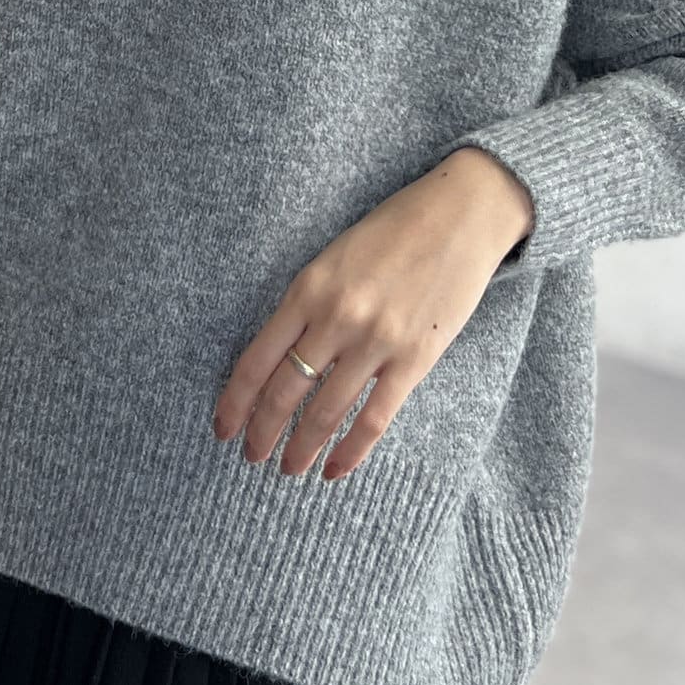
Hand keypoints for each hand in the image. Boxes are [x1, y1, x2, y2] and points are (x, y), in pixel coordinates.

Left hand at [211, 149, 534, 480]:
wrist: (461, 215)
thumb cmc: (395, 231)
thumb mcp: (334, 258)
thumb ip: (307, 305)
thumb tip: (281, 359)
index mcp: (308, 289)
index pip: (257, 360)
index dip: (235, 402)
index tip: (223, 428)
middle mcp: (336, 318)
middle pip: (285, 392)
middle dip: (262, 432)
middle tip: (252, 456)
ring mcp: (376, 341)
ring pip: (325, 413)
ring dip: (302, 448)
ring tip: (290, 469)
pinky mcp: (414, 359)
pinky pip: (374, 419)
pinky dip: (351, 452)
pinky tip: (334, 470)